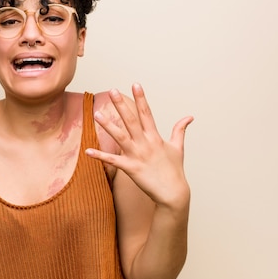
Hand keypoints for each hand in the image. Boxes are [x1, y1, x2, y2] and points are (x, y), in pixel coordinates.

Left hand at [85, 84, 192, 207]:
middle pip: (131, 120)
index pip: (147, 113)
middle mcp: (146, 144)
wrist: (173, 193)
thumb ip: (180, 130)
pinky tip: (88, 151)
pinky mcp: (131, 168)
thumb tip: (189, 117)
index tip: (135, 84)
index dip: (141, 98)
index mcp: (155, 137)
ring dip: (108, 125)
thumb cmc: (174, 170)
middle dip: (122, 105)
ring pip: (120, 137)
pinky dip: (100, 156)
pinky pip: (113, 161)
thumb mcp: (178, 147)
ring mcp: (138, 155)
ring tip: (97, 113)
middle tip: (112, 91)